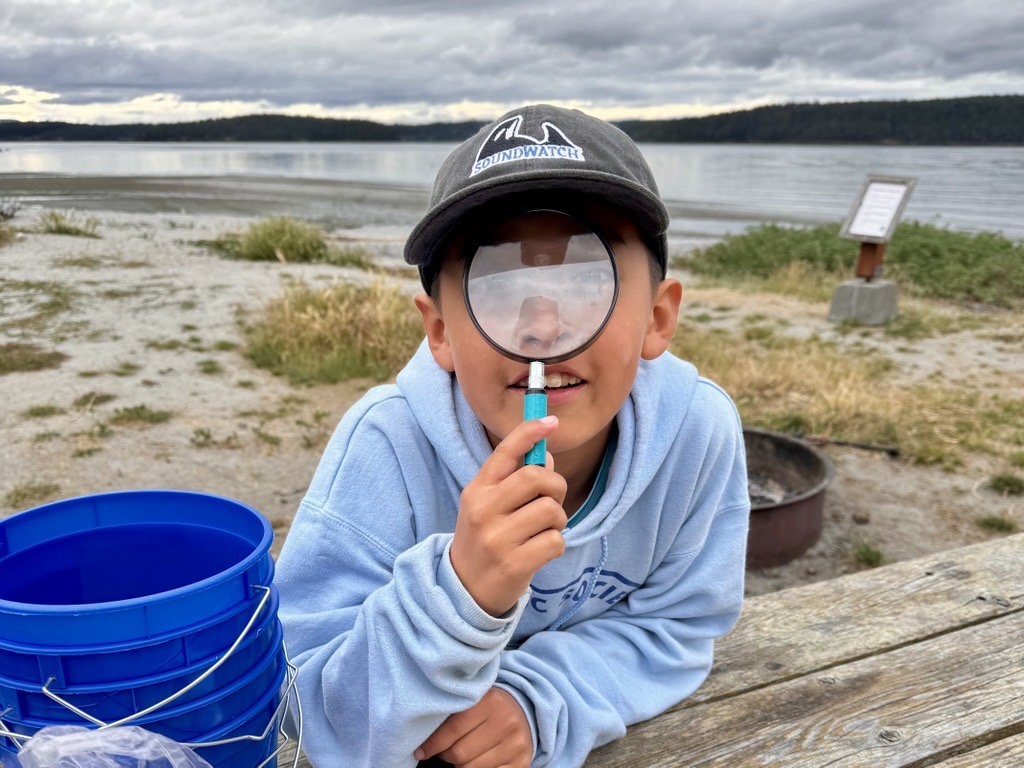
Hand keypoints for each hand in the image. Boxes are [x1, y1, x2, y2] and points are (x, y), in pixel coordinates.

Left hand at [415, 688, 532, 767]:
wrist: (521, 710)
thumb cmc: (487, 706)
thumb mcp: (473, 700)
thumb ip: (452, 712)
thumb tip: (421, 735)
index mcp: (491, 701)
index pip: (454, 728)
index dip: (433, 743)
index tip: (420, 751)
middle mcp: (506, 721)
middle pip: (460, 753)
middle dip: (446, 755)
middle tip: (444, 750)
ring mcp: (516, 744)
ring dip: (460, 765)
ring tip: (461, 754)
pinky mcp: (521, 762)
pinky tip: (475, 761)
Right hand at [450, 416, 566, 615]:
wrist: (463, 589)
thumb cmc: (485, 539)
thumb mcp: (489, 506)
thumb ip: (514, 481)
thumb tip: (547, 459)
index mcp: (477, 490)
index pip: (504, 452)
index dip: (529, 432)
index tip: (551, 422)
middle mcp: (484, 509)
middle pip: (537, 478)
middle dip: (556, 487)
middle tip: (551, 501)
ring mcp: (498, 538)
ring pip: (552, 510)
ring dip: (558, 521)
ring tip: (543, 531)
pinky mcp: (514, 563)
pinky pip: (555, 541)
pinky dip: (556, 545)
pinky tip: (541, 551)